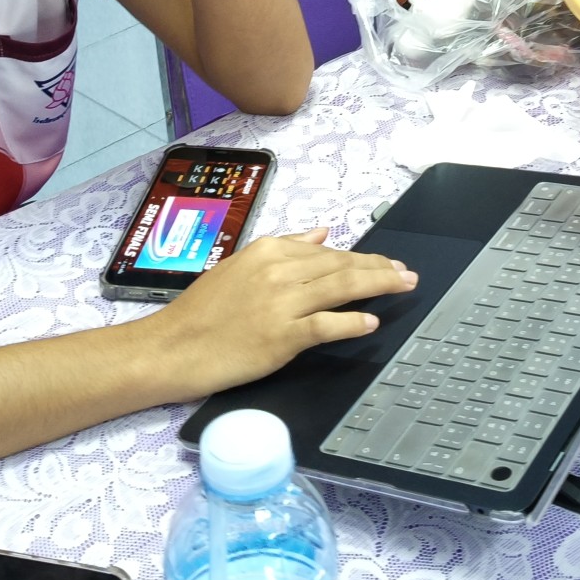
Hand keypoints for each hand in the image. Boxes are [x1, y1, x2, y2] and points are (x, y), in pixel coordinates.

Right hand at [146, 230, 417, 398]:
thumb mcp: (240, 266)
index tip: (386, 262)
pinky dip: (352, 322)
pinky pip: (326, 325)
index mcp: (268, 250)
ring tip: (403, 286)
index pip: (328, 251)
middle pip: (341, 266)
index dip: (362, 256)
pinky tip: (371, 321)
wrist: (172, 347)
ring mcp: (281, 303)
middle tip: (408, 273)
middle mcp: (278, 270)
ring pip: (342, 287)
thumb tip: (323, 233)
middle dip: (380, 268)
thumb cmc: (202, 312)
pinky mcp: (281, 336)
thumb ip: (284, 247)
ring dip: (379, 285)